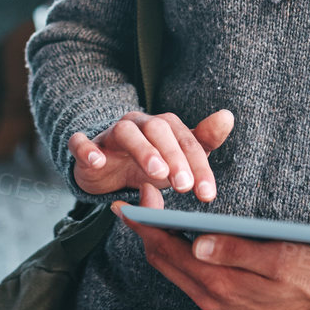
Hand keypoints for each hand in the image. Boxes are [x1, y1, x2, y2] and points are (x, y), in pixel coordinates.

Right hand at [70, 109, 232, 199]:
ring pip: (126, 132)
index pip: (186, 139)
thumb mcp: (178, 158)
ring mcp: (110, 134)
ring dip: (143, 150)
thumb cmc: (148, 163)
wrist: (105, 169)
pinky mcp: (86, 147)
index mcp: (163, 126)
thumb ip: (202, 141)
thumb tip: (227, 116)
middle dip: (174, 157)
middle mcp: (138, 124)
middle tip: (185, 186)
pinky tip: (97, 161)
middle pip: (159, 130)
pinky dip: (87, 148)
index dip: (198, 165)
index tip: (207, 194)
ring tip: (157, 174)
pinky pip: (81, 142)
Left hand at [114, 183, 309, 309]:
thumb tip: (198, 243)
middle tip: (141, 193)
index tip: (132, 198)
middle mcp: (209, 296)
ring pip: (171, 266)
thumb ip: (238, 252)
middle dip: (146, 226)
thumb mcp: (280, 259)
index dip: (145, 223)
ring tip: (152, 207)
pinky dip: (173, 249)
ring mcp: (214, 300)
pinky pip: (185, 272)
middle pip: (161, 258)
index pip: (167, 250)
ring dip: (157, 237)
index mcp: (219, 283)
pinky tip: (176, 231)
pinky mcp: (222, 298)